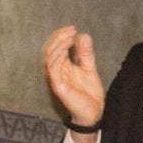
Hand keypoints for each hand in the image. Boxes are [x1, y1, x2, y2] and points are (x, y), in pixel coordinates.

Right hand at [42, 25, 104, 140]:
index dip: (60, 36)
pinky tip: (67, 49)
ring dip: (59, 44)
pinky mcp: (58, 87)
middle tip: (71, 30)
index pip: (54, 47)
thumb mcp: (89, 68)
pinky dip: (58, 57)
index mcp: (61, 67)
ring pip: (49, 57)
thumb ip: (85, 53)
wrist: (94, 113)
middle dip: (59, 37)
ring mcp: (56, 79)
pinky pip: (53, 69)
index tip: (72, 28)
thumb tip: (83, 35)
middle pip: (49, 49)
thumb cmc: (89, 94)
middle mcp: (56, 72)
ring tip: (70, 36)